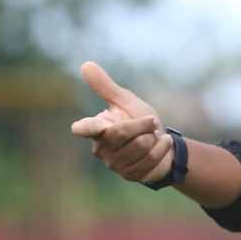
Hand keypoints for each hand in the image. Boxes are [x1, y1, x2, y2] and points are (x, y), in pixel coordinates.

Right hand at [71, 61, 173, 182]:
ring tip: (153, 137)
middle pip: (122, 133)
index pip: (87, 129)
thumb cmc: (140, 120)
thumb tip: (85, 64)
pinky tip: (161, 144)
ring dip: (153, 138)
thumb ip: (106, 87)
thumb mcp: (126, 101)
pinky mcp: (130, 175)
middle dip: (142, 124)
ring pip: (139, 146)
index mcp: (98, 129)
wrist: (162, 143)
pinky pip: (150, 159)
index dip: (85, 128)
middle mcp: (102, 148)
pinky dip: (161, 148)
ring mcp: (115, 164)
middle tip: (151, 121)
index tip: (78, 128)